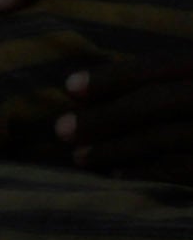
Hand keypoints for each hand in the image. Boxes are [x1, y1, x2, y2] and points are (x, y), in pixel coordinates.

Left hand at [61, 46, 192, 178]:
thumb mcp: (188, 81)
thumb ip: (172, 76)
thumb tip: (96, 87)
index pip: (164, 65)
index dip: (115, 76)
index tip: (69, 87)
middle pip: (159, 102)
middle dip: (106, 117)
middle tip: (61, 130)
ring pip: (166, 138)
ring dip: (116, 149)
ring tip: (79, 157)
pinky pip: (182, 170)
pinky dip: (144, 172)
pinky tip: (115, 174)